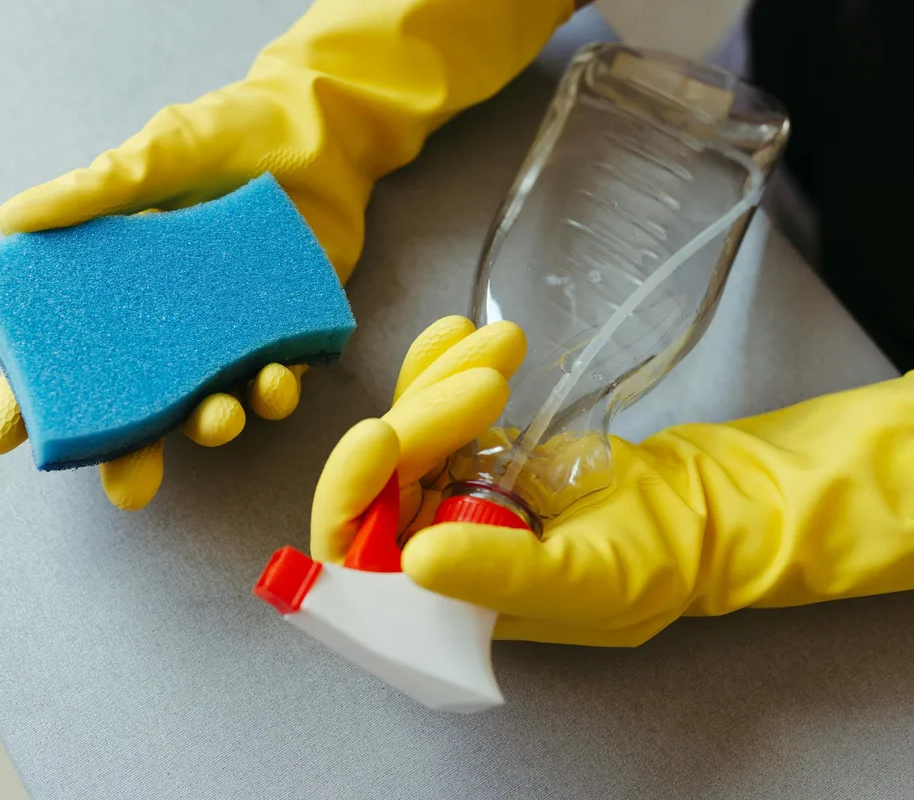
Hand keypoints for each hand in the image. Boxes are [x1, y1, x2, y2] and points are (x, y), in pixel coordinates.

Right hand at [0, 0, 573, 508]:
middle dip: (128, 455)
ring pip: (209, 406)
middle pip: (138, 406)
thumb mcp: (160, 151)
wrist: (320, 127)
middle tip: (127, 488)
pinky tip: (272, 379)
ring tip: (214, 418)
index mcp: (124, 285)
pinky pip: (275, 385)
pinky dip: (272, 394)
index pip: (66, 351)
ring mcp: (227, 336)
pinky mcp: (285, 335)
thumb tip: (11, 219)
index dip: (29, 396)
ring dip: (209, 428)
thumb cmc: (228, 132)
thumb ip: (95, 188)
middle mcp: (170, 323)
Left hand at [316, 320, 913, 645]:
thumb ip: (498, 574)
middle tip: (487, 383)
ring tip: (504, 347)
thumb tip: (413, 559)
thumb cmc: (654, 561)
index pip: (353, 560)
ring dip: (441, 379)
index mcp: (440, 602)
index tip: (381, 435)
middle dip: (422, 418)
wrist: (707, 504)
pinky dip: (443, 362)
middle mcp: (430, 548)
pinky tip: (462, 331)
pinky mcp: (470, 448)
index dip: (348, 497)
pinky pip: (433, 401)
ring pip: (406, 429)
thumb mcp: (581, 578)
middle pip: (379, 479)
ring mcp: (446, 493)